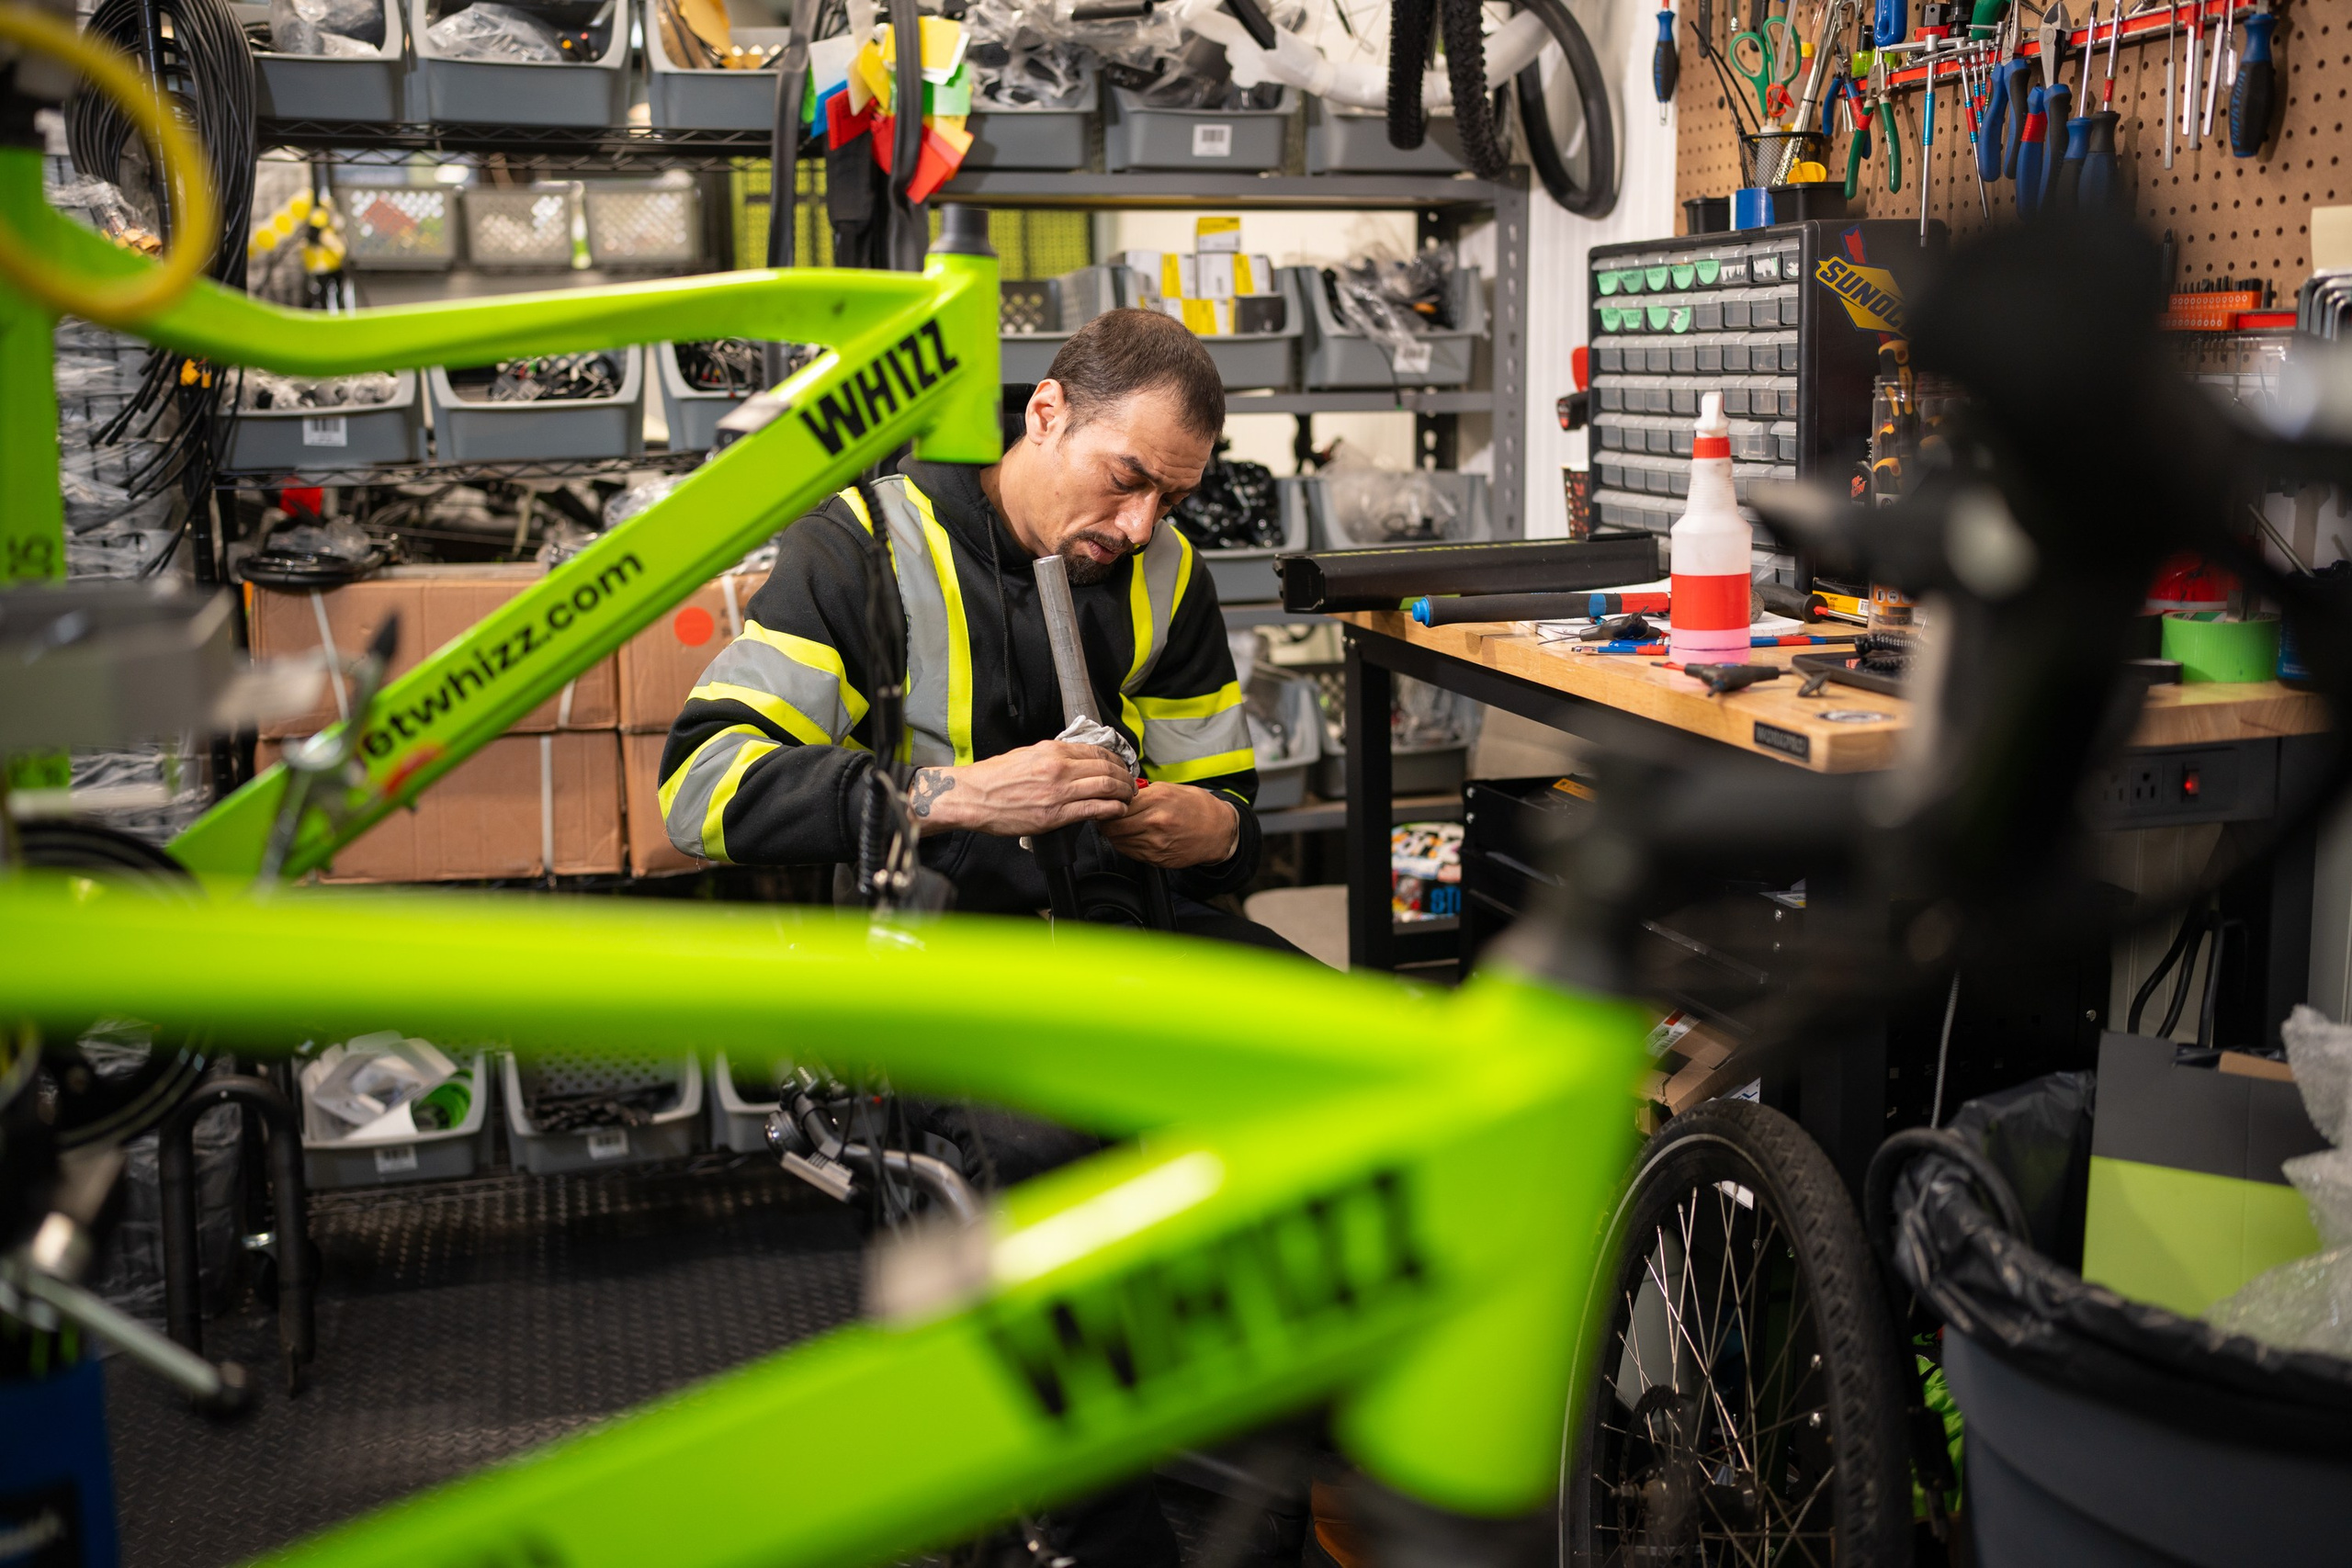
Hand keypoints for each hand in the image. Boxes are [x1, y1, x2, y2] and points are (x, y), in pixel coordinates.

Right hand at [907, 741, 1133, 837]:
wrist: (973, 796)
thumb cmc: (995, 777)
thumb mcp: (1027, 754)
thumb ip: (1054, 757)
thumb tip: (1075, 761)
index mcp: (1052, 751)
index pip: (1097, 752)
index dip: (1116, 761)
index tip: (1122, 767)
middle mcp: (1059, 768)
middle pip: (1107, 769)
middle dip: (1125, 778)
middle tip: (1131, 785)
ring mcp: (1058, 792)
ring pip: (1106, 788)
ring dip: (1123, 794)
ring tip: (1128, 798)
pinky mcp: (1054, 815)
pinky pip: (1094, 810)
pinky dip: (1112, 810)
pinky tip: (1117, 811)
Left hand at [1099, 782, 1239, 868]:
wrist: (1219, 832)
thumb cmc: (1197, 807)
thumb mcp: (1171, 789)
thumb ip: (1144, 792)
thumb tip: (1120, 793)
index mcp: (1158, 800)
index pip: (1116, 804)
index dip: (1107, 803)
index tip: (1107, 802)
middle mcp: (1155, 822)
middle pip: (1112, 825)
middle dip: (1106, 820)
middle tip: (1106, 816)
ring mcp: (1155, 844)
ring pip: (1117, 841)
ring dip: (1114, 834)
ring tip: (1119, 826)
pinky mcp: (1156, 859)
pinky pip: (1129, 852)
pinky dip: (1124, 844)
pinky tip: (1131, 836)